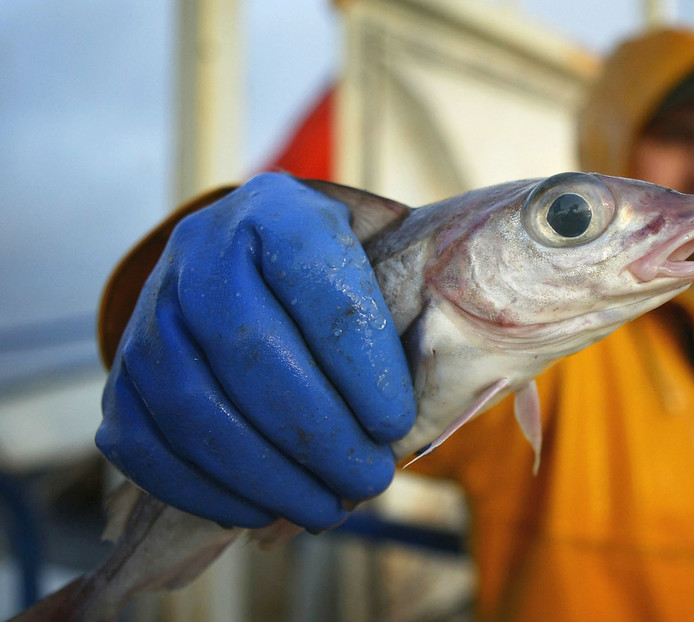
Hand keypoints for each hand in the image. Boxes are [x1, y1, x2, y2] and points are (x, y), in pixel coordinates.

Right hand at [97, 173, 415, 530]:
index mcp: (279, 212)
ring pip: (195, 406)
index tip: (396, 424)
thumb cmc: (334, 275)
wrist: (249, 258)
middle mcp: (202, 250)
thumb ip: (405, 311)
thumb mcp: (379, 260)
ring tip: (325, 507)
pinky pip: (144, 444)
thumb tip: (425, 409)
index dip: (362, 367)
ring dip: (267, 474)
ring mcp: (151, 310)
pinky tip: (260, 509)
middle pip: (251, 352)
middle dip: (319, 433)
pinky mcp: (123, 372)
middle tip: (368, 479)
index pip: (320, 288)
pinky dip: (205, 490)